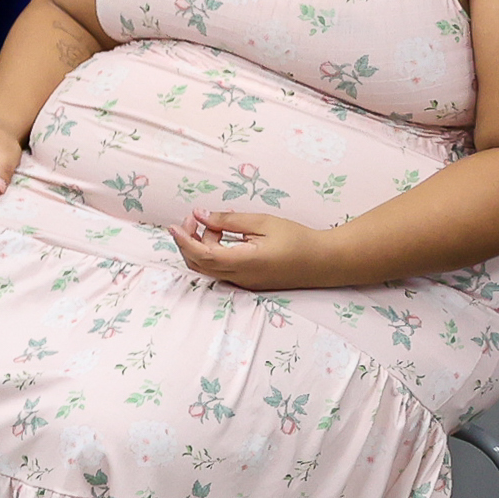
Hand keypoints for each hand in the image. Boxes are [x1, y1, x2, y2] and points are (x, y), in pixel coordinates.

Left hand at [170, 209, 336, 291]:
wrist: (325, 262)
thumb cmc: (297, 239)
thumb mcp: (262, 223)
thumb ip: (229, 220)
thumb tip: (200, 214)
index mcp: (243, 262)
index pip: (202, 254)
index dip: (183, 240)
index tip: (173, 225)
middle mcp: (240, 277)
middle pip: (199, 264)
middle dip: (188, 242)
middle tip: (192, 219)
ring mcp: (244, 283)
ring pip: (208, 269)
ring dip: (201, 247)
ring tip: (212, 224)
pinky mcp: (249, 283)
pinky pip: (221, 270)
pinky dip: (213, 254)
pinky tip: (223, 236)